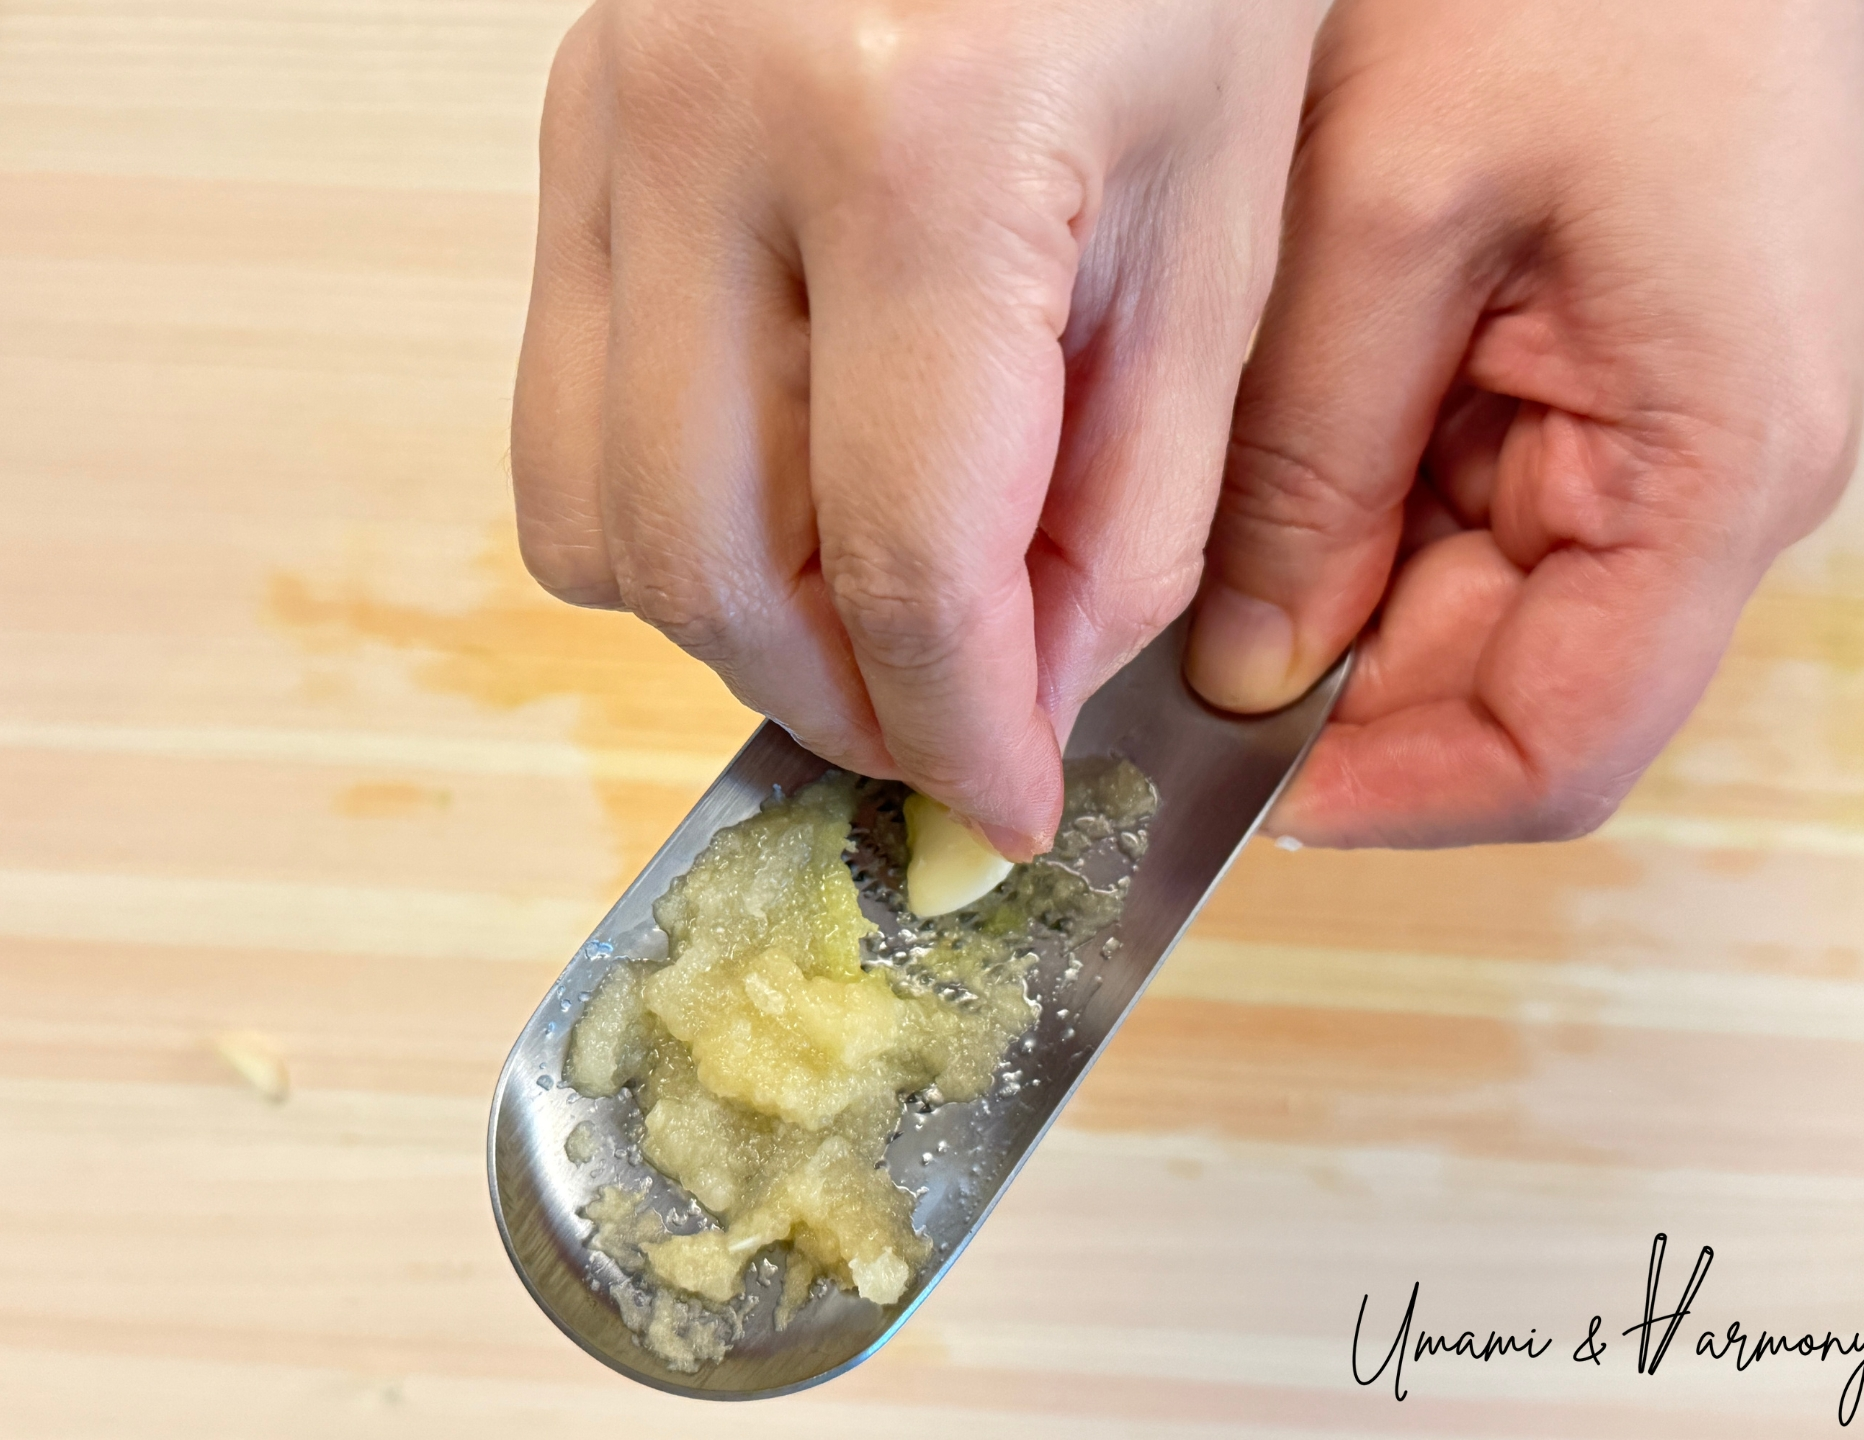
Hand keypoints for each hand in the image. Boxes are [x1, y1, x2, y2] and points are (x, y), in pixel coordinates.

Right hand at [511, 0, 1316, 857]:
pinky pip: (559, 416)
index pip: (909, 556)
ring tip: (870, 612)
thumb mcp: (1220, 232)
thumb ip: (1138, 500)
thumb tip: (1022, 696)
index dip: (961, 731)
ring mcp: (611, 132)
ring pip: (597, 520)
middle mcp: (714, 140)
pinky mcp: (572, 138)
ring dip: (739, 624)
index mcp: (924, 152)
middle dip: (841, 701)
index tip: (1002, 812)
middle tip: (946, 727)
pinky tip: (788, 490)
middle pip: (712, 569)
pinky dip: (669, 516)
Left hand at [1185, 0, 1863, 845]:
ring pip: (1478, 618)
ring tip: (1210, 538)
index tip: (1233, 792)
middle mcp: (1713, 490)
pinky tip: (1281, 463)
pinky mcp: (1610, 399)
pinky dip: (1366, 523)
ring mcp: (1665, 447)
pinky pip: (1476, 521)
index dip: (1389, 798)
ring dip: (1340, 606)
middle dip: (1337, 697)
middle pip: (1507, 695)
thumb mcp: (1395, 221)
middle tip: (1170, 665)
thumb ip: (1315, 472)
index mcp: (1708, 471)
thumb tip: (1247, 671)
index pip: (1554, 752)